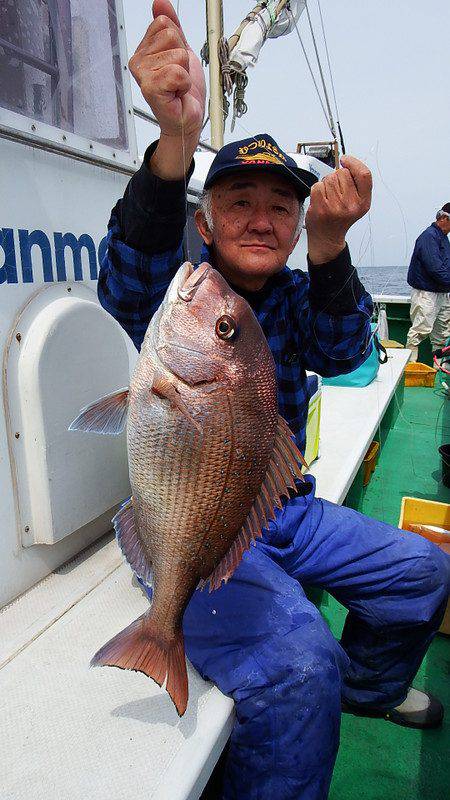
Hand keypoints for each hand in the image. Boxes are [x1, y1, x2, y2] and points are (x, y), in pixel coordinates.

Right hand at [129, 0, 205, 141]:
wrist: (187, 119)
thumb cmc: (182, 91)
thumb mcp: (181, 51)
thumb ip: (172, 25)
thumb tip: (160, 2)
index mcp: (144, 50)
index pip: (165, 24)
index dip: (179, 43)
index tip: (176, 64)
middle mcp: (139, 61)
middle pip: (171, 36)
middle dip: (183, 57)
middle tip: (178, 77)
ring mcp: (142, 75)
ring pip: (177, 54)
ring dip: (184, 72)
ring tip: (177, 86)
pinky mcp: (150, 88)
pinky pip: (177, 72)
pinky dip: (184, 84)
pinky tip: (176, 94)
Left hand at [305, 155, 371, 264]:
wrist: (327, 238)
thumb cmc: (340, 218)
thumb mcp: (357, 202)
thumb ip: (356, 183)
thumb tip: (346, 162)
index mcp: (363, 203)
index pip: (364, 174)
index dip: (354, 163)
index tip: (345, 160)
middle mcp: (351, 205)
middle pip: (343, 173)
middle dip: (337, 178)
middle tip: (336, 193)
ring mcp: (335, 206)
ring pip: (329, 178)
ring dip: (326, 184)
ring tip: (329, 198)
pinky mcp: (321, 207)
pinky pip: (318, 185)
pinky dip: (317, 190)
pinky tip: (321, 200)